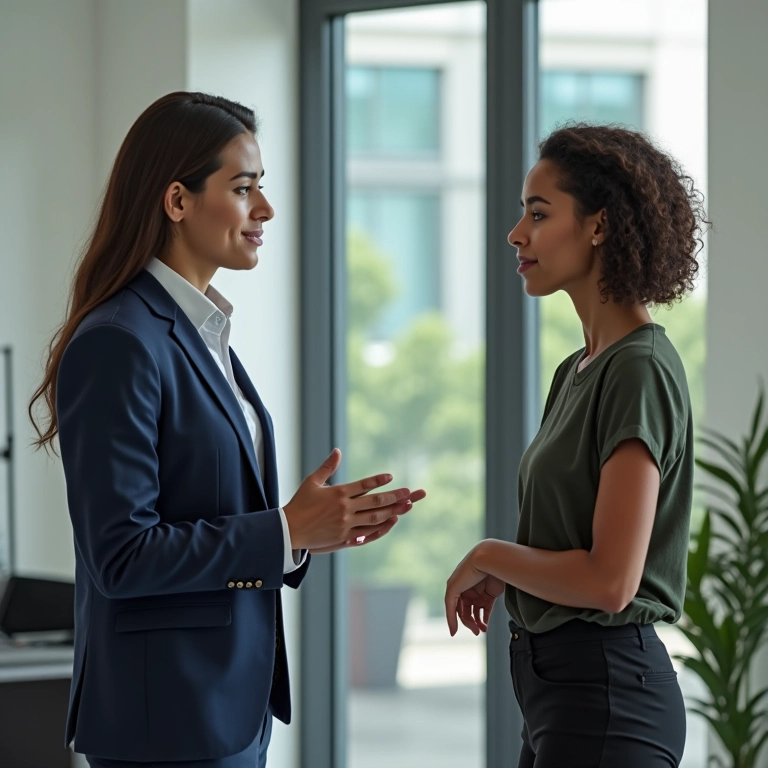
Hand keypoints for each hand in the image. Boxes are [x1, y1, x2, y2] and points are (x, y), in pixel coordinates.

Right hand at [283, 448, 425, 551]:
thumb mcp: (312, 482)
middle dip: (395, 496)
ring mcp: (346, 525)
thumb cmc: (299, 504)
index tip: (390, 477)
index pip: (363, 485)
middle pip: (375, 502)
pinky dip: (382, 527)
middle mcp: (345, 509)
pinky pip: (368, 533)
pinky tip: (392, 522)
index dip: (378, 480)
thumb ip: (327, 467)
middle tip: (410, 492)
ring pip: (375, 518)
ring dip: (394, 511)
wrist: (289, 531)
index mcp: (337, 493)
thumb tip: (337, 451)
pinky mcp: (345, 538)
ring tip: (408, 505)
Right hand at [445, 545, 504, 635]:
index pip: (454, 608)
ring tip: (481, 630)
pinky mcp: (490, 593)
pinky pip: (486, 609)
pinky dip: (485, 619)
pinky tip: (485, 625)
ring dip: (477, 623)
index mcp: (456, 588)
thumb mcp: (453, 587)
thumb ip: (450, 607)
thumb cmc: (468, 571)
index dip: (453, 620)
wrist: (487, 559)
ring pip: (476, 612)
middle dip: (469, 623)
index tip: (455, 632)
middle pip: (465, 612)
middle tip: (475, 631)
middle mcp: (466, 591)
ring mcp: (478, 592)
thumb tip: (451, 627)